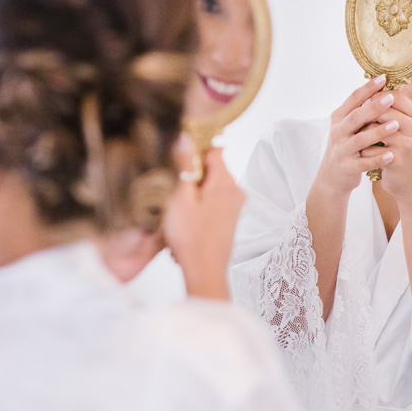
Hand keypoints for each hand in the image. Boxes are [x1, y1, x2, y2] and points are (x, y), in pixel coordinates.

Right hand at [163, 140, 244, 298]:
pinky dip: (199, 204)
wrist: (204, 271)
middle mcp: (235, 190)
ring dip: (194, 191)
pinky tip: (188, 220)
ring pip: (211, 185)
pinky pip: (213, 200)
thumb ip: (185, 166)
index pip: (213, 149)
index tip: (179, 158)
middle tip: (176, 191)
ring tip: (181, 210)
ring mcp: (235, 205)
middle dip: (192, 174)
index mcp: (225, 182)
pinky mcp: (230, 217)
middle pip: (212, 168)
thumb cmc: (191, 237)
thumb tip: (186, 139)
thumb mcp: (181, 197)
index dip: (195, 150)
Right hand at [310, 74, 398, 198]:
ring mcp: (341, 150)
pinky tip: (391, 155)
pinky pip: (363, 163)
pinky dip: (377, 158)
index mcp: (339, 118)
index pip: (353, 99)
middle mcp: (338, 132)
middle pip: (356, 117)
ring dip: (378, 132)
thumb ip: (360, 110)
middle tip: (391, 97)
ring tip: (396, 125)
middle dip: (373, 107)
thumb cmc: (346, 146)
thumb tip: (382, 88)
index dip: (367, 88)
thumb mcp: (348, 126)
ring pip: (360, 139)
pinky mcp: (347, 167)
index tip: (383, 77)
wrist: (332, 176)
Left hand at [363, 91, 411, 203]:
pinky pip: (369, 148)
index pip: (395, 96)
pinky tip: (366, 158)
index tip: (364, 105)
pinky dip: (363, 152)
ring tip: (364, 143)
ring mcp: (407, 143)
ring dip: (363, 134)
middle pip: (382, 109)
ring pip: (373, 127)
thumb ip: (393, 113)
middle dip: (366, 116)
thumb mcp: (406, 131)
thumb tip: (368, 92)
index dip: (376, 97)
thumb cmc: (404, 155)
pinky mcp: (396, 159)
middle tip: (359, 126)